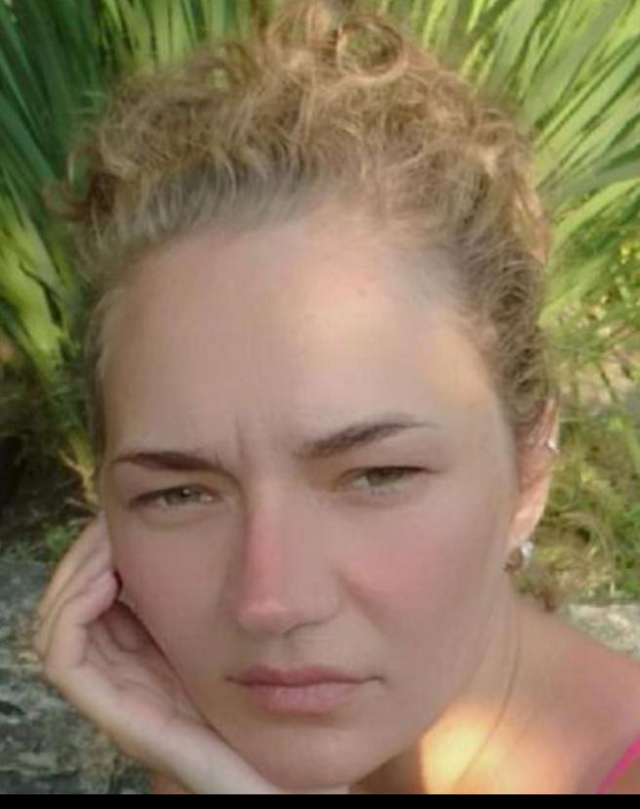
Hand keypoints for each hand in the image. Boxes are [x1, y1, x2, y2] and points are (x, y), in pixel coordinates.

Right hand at [32, 513, 348, 793]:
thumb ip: (223, 590)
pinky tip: (108, 577)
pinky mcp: (119, 716)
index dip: (103, 551)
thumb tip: (216, 521)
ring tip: (105, 536)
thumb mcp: (240, 632)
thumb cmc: (269, 706)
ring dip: (75, 573)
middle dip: (86, 553)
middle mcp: (127, 672)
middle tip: (107, 517)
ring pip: (59, 622)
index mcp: (150, 652)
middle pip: (75, 601)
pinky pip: (65, 657)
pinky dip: (73, 610)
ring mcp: (120, 694)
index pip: (104, 593)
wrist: (276, 777)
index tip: (123, 515)